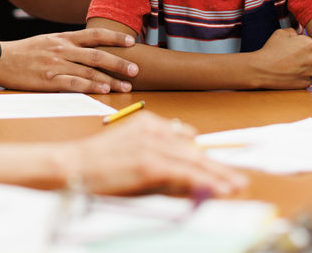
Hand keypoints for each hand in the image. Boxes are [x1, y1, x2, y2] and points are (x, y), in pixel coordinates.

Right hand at [0, 29, 139, 92]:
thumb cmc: (26, 52)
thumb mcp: (48, 41)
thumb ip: (69, 43)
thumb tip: (91, 47)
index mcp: (64, 37)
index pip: (95, 34)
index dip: (115, 37)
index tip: (132, 42)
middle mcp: (63, 49)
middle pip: (97, 54)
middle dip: (119, 62)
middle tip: (136, 69)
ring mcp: (56, 64)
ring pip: (89, 70)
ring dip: (110, 79)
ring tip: (126, 86)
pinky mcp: (48, 80)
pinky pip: (74, 84)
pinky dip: (91, 87)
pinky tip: (103, 91)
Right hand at [69, 114, 246, 196]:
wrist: (73, 166)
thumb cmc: (98, 163)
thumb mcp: (131, 150)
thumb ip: (158, 155)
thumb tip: (183, 169)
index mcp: (150, 122)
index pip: (186, 140)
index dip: (205, 156)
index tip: (221, 166)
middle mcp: (155, 129)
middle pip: (194, 151)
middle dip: (218, 167)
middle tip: (238, 177)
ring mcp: (153, 146)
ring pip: (194, 162)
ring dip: (218, 176)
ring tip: (235, 185)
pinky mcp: (150, 163)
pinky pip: (184, 174)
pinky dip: (204, 183)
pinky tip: (218, 189)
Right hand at [248, 27, 311, 88]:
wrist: (262, 68)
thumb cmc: (271, 50)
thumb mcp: (281, 33)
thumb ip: (293, 31)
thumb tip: (298, 34)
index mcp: (310, 44)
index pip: (310, 44)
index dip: (299, 46)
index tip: (290, 48)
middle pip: (311, 56)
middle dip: (303, 57)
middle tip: (289, 58)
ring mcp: (310, 72)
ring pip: (309, 68)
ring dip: (301, 68)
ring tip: (287, 66)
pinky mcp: (305, 83)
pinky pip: (305, 79)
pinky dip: (298, 78)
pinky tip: (288, 74)